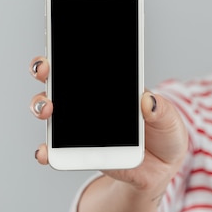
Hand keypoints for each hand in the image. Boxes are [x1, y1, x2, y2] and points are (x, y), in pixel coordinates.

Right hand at [29, 57, 188, 191]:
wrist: (162, 167)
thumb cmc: (164, 134)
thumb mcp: (169, 118)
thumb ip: (161, 110)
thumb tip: (148, 101)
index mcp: (113, 86)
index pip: (86, 62)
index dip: (69, 50)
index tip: (60, 43)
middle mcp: (89, 102)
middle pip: (59, 80)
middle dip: (45, 70)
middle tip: (45, 69)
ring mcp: (80, 125)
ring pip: (51, 110)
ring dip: (41, 105)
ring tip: (47, 109)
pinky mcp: (78, 151)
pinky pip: (56, 150)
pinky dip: (46, 150)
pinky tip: (45, 151)